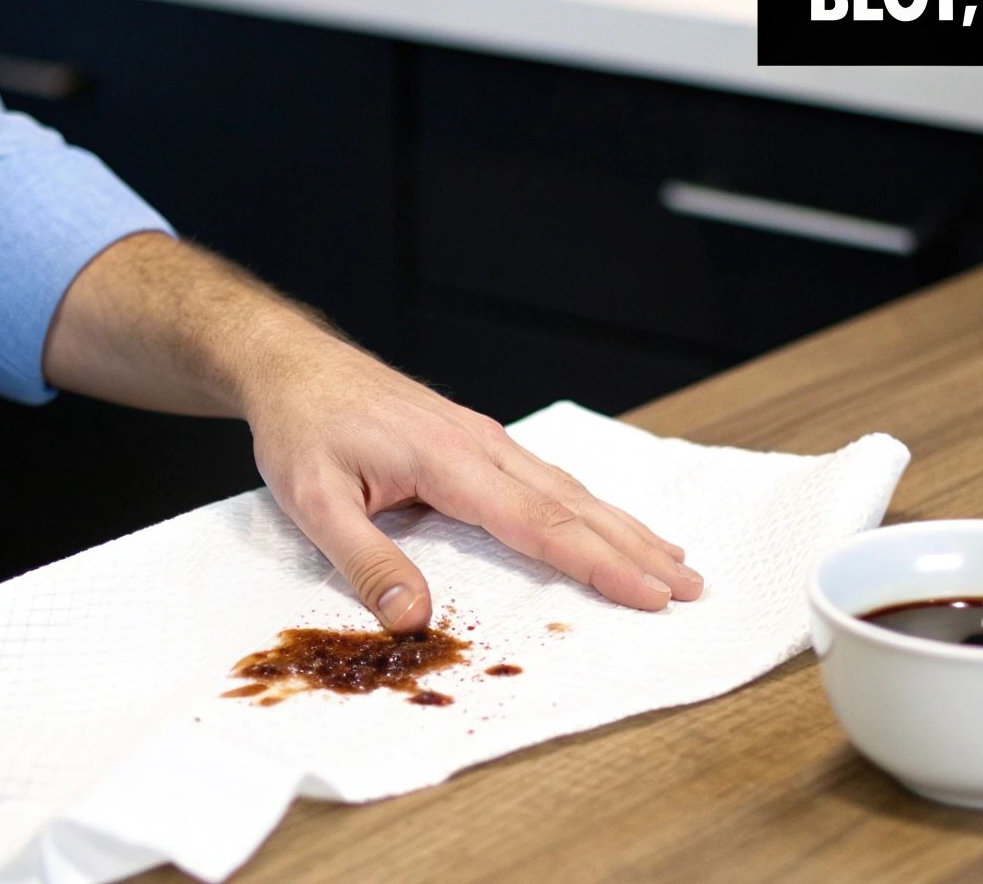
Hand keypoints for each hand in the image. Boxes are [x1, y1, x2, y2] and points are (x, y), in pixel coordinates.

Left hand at [40, 232, 701, 630]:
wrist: (291, 365)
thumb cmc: (301, 428)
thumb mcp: (312, 502)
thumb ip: (365, 561)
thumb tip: (413, 618)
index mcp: (448, 460)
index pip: (538, 522)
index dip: (597, 562)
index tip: (647, 592)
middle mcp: (479, 445)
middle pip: (573, 504)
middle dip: (635, 548)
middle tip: (691, 586)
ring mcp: (482, 439)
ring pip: (568, 487)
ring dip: (622, 526)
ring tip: (672, 558)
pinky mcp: (475, 440)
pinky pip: (545, 477)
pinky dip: (588, 505)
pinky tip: (607, 522)